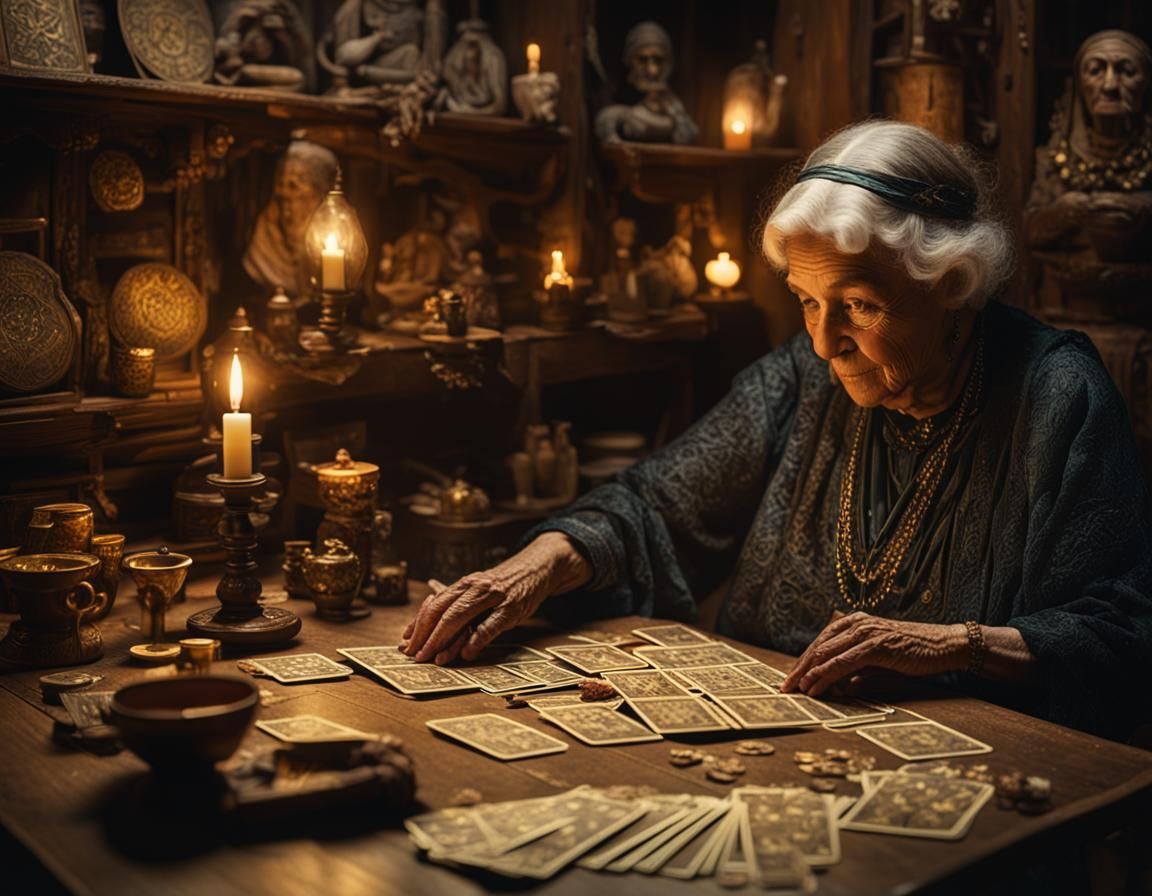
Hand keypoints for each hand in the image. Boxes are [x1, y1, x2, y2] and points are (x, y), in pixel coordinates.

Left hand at [399, 532, 589, 664]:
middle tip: (414, 655)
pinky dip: (476, 640)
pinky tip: (466, 654)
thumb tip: (431, 600)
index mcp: (464, 584)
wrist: (536, 568)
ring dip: (444, 640)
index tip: (405, 641)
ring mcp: (492, 597)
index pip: (434, 604)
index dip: (418, 623)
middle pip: (442, 612)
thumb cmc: (504, 582)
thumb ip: (458, 597)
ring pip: (460, 618)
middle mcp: (474, 588)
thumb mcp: (479, 586)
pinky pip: (490, 625)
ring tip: (433, 658)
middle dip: (425, 635)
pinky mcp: (510, 608)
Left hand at [779, 612, 966, 697]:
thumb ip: (858, 669)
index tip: (791, 679)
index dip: (803, 661)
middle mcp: (856, 623)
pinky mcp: (875, 645)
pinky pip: (842, 662)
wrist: (943, 645)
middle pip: (818, 647)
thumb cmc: (912, 653)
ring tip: (796, 691)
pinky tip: (815, 687)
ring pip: (826, 654)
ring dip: (807, 674)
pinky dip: (825, 675)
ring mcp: (865, 632)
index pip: (821, 642)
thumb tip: (841, 687)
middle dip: (799, 669)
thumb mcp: (879, 661)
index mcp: (854, 621)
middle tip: (784, 688)